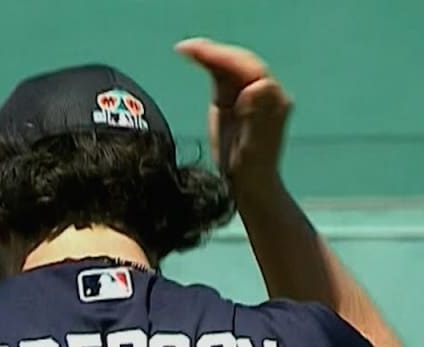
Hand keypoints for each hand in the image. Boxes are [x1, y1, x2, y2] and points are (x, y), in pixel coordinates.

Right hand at [174, 38, 291, 192]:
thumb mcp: (253, 146)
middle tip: (184, 48)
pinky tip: (198, 60)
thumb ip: (257, 114)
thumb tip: (256, 85)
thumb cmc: (249, 172)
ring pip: (233, 67)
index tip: (194, 52)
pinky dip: (211, 65)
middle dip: (214, 52)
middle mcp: (267, 93)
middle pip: (240, 62)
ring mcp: (254, 95)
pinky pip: (227, 76)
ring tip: (186, 50)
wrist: (250, 188)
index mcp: (271, 101)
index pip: (247, 68)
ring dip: (211, 56)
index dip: (221, 56)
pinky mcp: (240, 100)